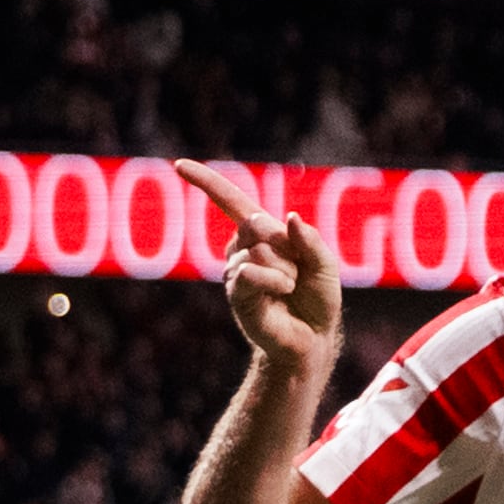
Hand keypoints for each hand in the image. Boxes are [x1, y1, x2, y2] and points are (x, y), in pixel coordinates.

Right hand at [175, 159, 339, 377]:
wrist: (313, 337)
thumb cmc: (318, 298)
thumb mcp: (325, 264)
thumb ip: (310, 240)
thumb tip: (290, 218)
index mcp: (262, 234)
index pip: (230, 201)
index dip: (206, 182)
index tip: (179, 166)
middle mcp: (242, 249)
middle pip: (255, 224)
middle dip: (286, 246)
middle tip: (296, 271)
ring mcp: (235, 272)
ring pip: (257, 251)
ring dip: (284, 269)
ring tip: (290, 287)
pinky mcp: (235, 294)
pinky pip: (248, 271)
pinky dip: (272, 279)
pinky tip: (284, 290)